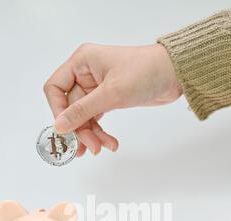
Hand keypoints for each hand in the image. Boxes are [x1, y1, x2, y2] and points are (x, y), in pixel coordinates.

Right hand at [44, 43, 181, 155]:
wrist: (174, 74)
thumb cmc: (144, 73)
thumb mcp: (111, 93)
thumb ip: (82, 111)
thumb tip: (59, 127)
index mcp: (81, 62)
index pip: (55, 89)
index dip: (58, 111)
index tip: (67, 131)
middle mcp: (85, 74)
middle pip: (71, 108)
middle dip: (81, 130)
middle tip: (91, 148)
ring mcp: (97, 88)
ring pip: (84, 117)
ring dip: (92, 135)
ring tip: (102, 148)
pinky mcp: (109, 100)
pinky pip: (97, 120)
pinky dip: (101, 133)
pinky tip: (111, 144)